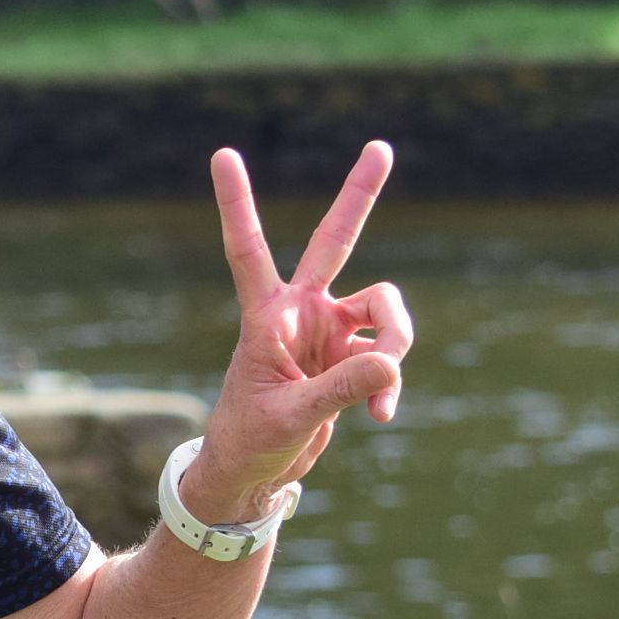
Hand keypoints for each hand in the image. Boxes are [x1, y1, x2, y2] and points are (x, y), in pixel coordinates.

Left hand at [182, 142, 415, 521]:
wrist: (253, 473)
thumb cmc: (251, 440)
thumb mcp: (293, 417)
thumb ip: (342, 389)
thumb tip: (392, 362)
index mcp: (266, 316)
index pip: (249, 249)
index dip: (238, 202)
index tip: (222, 153)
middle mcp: (301, 312)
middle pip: (336, 241)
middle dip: (359, 195)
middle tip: (380, 146)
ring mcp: (328, 331)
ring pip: (385, 310)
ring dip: (396, 344)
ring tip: (381, 397)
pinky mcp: (350, 358)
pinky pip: (389, 356)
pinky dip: (391, 383)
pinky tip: (381, 416)